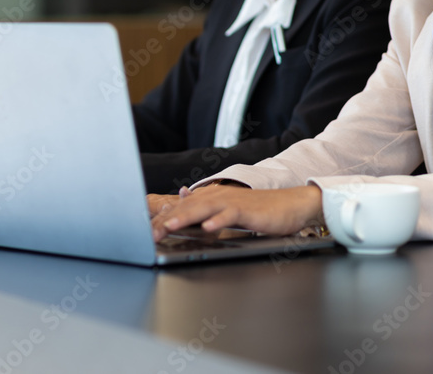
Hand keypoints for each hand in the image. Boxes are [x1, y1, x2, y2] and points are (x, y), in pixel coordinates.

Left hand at [150, 184, 322, 241]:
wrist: (290, 205)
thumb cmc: (259, 211)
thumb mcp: (228, 210)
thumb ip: (205, 208)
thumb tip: (181, 201)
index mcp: (211, 198)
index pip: (181, 208)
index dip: (160, 219)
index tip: (142, 231)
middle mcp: (218, 197)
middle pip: (186, 208)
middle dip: (165, 221)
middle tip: (147, 234)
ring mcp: (232, 203)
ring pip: (203, 209)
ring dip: (185, 218)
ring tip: (169, 227)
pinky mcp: (247, 211)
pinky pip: (230, 215)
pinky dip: (218, 221)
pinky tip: (208, 228)